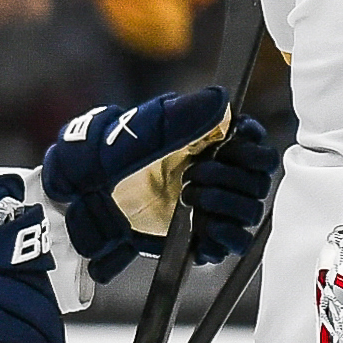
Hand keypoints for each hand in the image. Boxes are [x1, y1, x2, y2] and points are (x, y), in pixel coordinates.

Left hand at [38, 86, 276, 279]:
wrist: (83, 201)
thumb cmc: (107, 158)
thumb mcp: (140, 130)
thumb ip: (181, 115)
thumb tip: (221, 99)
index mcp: (208, 143)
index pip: (255, 144)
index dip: (251, 146)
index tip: (231, 146)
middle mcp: (214, 174)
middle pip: (259, 179)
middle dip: (232, 177)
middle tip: (193, 176)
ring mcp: (208, 207)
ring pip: (250, 211)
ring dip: (227, 205)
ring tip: (189, 199)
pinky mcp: (199, 236)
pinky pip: (233, 243)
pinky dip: (224, 237)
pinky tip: (202, 228)